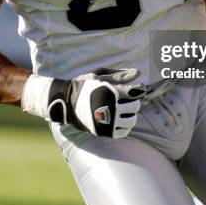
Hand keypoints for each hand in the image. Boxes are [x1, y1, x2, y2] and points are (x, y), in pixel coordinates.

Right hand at [21, 68, 146, 137]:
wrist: (67, 103)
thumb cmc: (84, 85)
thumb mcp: (100, 74)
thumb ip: (120, 74)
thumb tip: (139, 73)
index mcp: (110, 91)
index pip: (135, 92)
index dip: (139, 89)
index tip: (137, 88)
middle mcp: (110, 107)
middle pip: (135, 106)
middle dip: (133, 101)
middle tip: (126, 99)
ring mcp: (108, 121)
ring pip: (132, 120)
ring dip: (130, 114)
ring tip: (122, 109)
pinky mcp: (105, 132)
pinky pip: (124, 131)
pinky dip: (125, 125)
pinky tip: (119, 118)